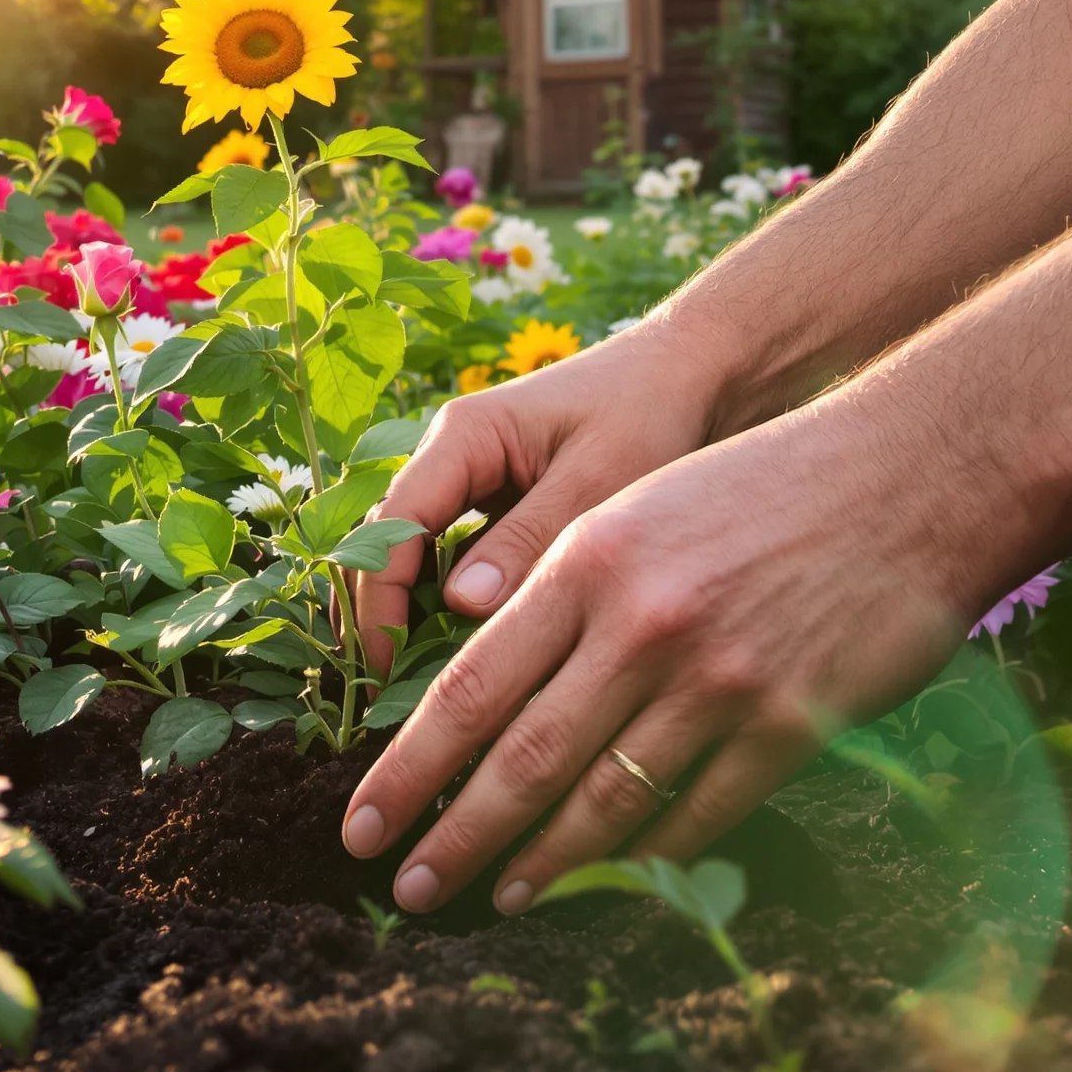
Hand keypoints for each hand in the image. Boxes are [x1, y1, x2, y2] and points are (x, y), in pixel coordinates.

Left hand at [343, 391, 1020, 913]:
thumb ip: (560, 594)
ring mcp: (718, 677)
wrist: (897, 477)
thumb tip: (489, 693)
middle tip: (403, 890)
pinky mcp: (790, 721)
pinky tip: (615, 870)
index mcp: (584, 563)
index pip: (468, 687)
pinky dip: (652, 846)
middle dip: (453, 835)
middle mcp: (639, 623)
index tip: (361, 821)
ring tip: (498, 895)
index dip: (407, 769)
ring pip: (605, 797)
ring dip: (543, 860)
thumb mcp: (631, 511)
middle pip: (521, 757)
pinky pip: (701, 808)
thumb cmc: (750, 488)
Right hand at [354, 326, 726, 670]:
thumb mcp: (597, 479)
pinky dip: (447, 607)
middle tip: (385, 695)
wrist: (694, 375)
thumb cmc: (650, 413)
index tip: (385, 668)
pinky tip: (460, 659)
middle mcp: (451, 455)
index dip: (377, 598)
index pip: (391, 523)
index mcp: (463, 435)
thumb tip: (460, 606)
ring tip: (411, 691)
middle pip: (386, 541)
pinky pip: (452, 560)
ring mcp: (470, 481)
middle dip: (378, 614)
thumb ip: (530, 539)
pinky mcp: (496, 505)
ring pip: (413, 555)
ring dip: (408, 615)